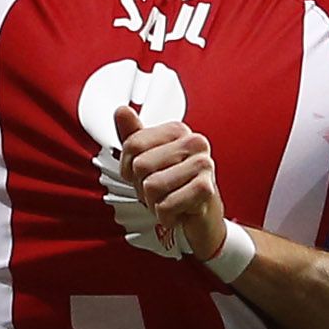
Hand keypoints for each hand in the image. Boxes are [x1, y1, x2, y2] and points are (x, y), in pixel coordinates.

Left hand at [110, 104, 230, 263]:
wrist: (201, 218)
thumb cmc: (174, 187)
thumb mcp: (148, 161)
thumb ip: (133, 136)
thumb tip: (122, 110)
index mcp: (178, 130)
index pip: (132, 144)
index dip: (128, 168)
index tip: (143, 175)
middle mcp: (194, 143)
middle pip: (141, 165)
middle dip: (142, 187)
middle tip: (159, 191)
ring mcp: (203, 165)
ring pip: (152, 186)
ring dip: (154, 203)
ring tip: (169, 200)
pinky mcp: (206, 189)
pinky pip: (166, 206)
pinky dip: (166, 216)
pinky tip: (178, 211)